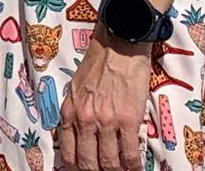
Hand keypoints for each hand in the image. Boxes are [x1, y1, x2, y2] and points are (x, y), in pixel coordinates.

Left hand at [56, 38, 152, 170]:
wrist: (118, 46)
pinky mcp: (128, 120)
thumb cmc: (97, 64)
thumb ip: (75, 112)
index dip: (76, 167)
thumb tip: (78, 135)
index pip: (68, 152)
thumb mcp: (75, 89)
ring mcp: (106, 121)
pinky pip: (130, 153)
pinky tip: (136, 168)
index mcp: (70, 112)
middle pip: (88, 162)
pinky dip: (133, 165)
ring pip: (109, 162)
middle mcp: (85, 120)